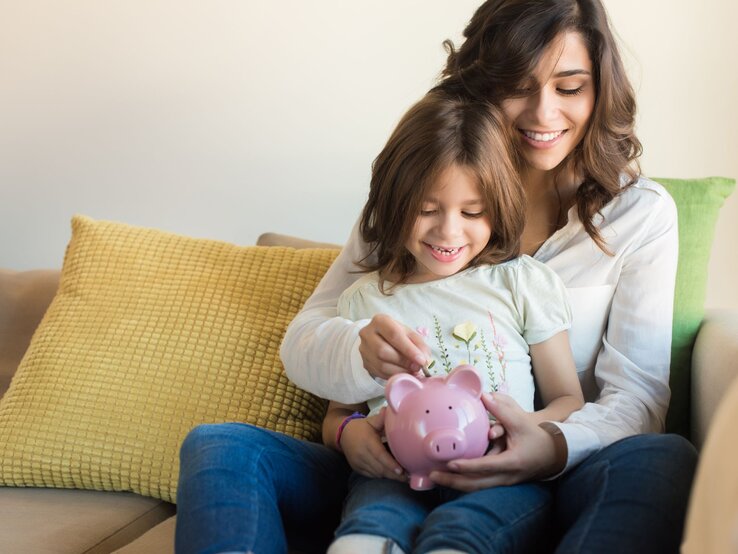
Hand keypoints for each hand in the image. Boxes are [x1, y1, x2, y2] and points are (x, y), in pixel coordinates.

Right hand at [340, 408, 405, 481]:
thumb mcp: (371, 421)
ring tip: (402, 476)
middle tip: (407, 476)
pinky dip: (381, 475)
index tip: (401, 470)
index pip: (380, 455)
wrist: (343, 434)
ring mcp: (358, 462)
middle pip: (379, 468)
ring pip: (376, 474)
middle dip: (394, 474)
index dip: (391, 464)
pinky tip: (390, 474)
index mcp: (367, 441)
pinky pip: (371, 475)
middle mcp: (361, 454)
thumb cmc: (361, 427)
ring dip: (389, 476)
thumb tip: (391, 410)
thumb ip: (381, 418)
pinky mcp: (357, 468)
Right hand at [358, 314, 429, 379]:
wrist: (379, 338)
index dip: (409, 349)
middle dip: (404, 361)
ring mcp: (364, 349)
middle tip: (417, 367)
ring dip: (400, 371)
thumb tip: (425, 360)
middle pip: (384, 351)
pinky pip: (380, 373)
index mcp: (380, 321)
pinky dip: (394, 376)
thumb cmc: (397, 334)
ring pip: (381, 364)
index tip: (422, 360)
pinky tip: (403, 373)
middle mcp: (367, 334)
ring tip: (412, 370)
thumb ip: (419, 345)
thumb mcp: (409, 334)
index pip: (394, 335)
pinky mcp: (365, 363)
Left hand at [429, 393, 562, 491]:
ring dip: (455, 484)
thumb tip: (484, 395)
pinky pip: (479, 486)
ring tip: (434, 477)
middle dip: (453, 482)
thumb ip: (502, 410)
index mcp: (511, 462)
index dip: (467, 466)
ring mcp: (503, 483)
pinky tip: (448, 478)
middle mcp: (506, 477)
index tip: (450, 464)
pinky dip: (463, 483)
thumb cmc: (536, 437)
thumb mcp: (521, 422)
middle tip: (432, 475)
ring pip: (476, 488)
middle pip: (476, 484)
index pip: (486, 467)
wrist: (553, 454)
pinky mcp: (499, 483)